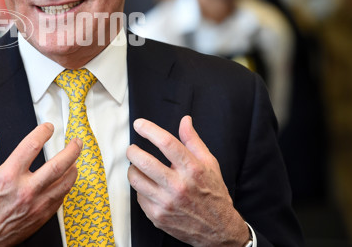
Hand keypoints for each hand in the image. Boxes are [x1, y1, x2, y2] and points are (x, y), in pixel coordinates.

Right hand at [0, 123, 81, 246]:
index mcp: (9, 175)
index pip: (32, 146)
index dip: (43, 132)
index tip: (48, 127)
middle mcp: (26, 189)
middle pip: (58, 165)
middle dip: (71, 150)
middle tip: (77, 142)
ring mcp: (36, 204)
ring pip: (64, 183)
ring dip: (73, 169)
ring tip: (75, 161)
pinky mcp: (41, 216)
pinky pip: (60, 199)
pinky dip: (65, 188)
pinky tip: (65, 182)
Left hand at [126, 116, 249, 246]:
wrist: (218, 230)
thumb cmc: (213, 194)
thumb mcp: (210, 164)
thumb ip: (193, 141)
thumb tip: (185, 121)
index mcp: (192, 169)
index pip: (166, 143)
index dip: (149, 130)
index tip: (139, 124)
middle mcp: (178, 186)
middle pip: (144, 161)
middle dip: (133, 150)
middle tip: (132, 149)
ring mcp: (166, 202)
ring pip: (136, 179)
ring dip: (133, 169)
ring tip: (138, 166)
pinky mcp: (157, 216)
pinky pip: (138, 196)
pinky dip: (140, 188)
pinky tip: (149, 186)